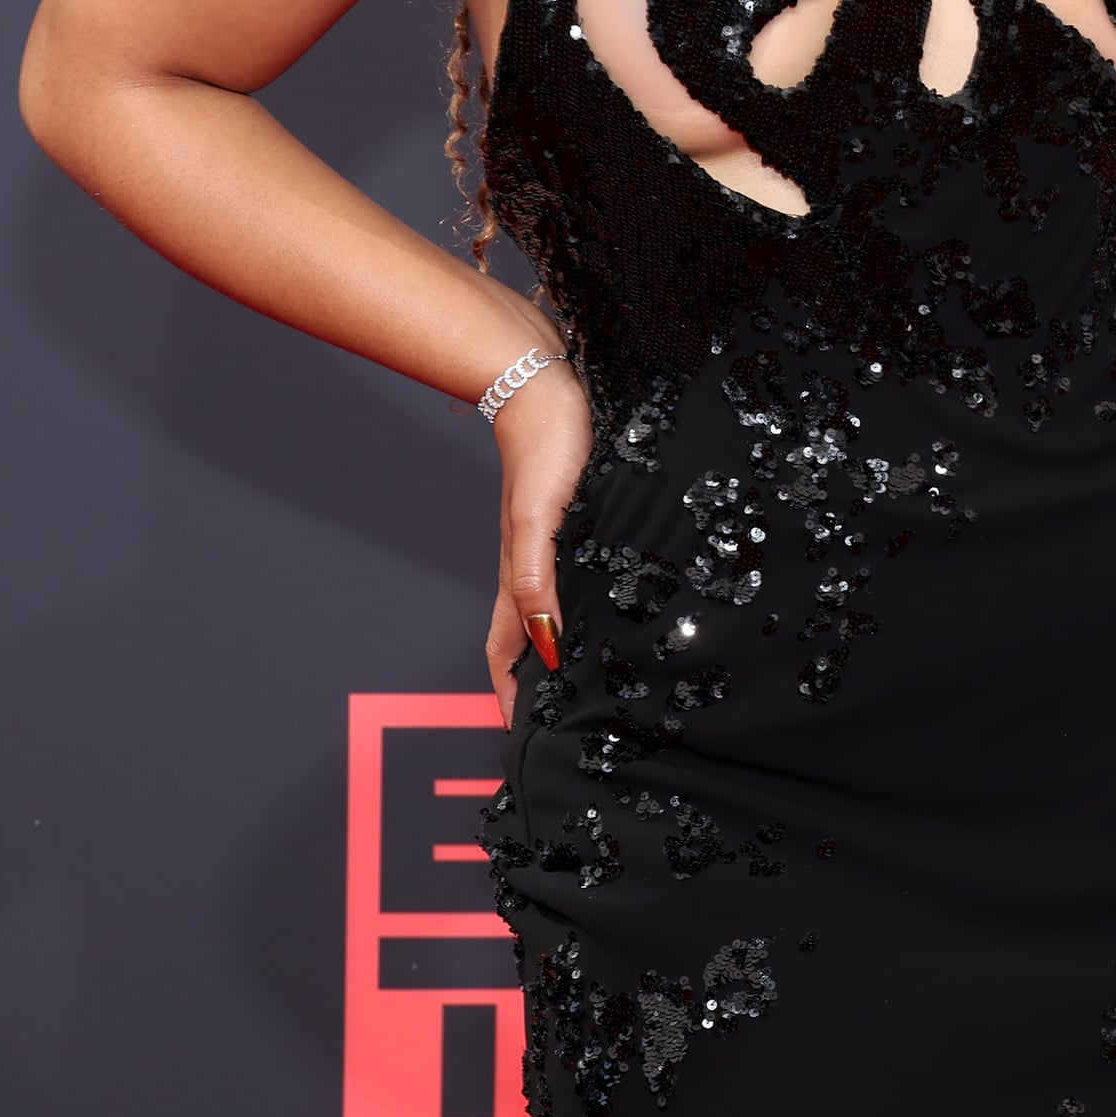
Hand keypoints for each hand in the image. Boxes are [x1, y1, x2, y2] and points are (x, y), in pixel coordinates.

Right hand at [483, 358, 593, 723]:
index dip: (508, 693)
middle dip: (535, 680)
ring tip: (588, 676)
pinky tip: (610, 604)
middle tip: (562, 718)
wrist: (546, 381)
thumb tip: (545, 643)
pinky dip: (580, 604)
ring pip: (550, 607)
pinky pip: (572, 575)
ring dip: (559, 645)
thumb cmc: (545, 444)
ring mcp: (551, 541)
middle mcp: (532, 563)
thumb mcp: (540, 518)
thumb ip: (536, 579)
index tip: (519, 735)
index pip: (505, 648)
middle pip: (525, 636)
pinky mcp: (574, 518)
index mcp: (518, 571)